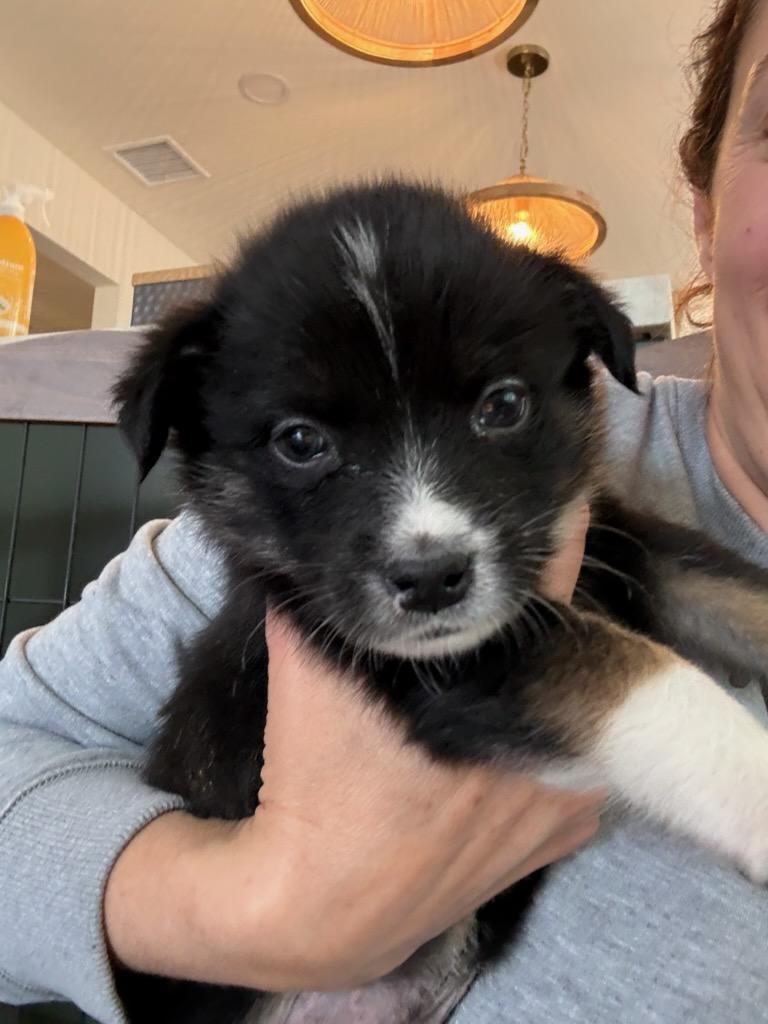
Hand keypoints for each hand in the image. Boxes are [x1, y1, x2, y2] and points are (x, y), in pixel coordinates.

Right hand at [105, 503, 597, 990]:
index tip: (541, 510)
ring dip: (556, 675)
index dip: (544, 546)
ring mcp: (561, 797)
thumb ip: (308, 608)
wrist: (322, 905)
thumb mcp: (305, 681)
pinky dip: (558, 739)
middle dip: (543, 616)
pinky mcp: (558, 840)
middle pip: (569, 649)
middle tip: (510, 586)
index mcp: (494, 695)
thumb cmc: (316, 785)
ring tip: (514, 655)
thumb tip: (296, 551)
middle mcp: (545, 744)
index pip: (544, 596)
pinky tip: (519, 726)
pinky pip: (579, 766)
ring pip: (579, 705)